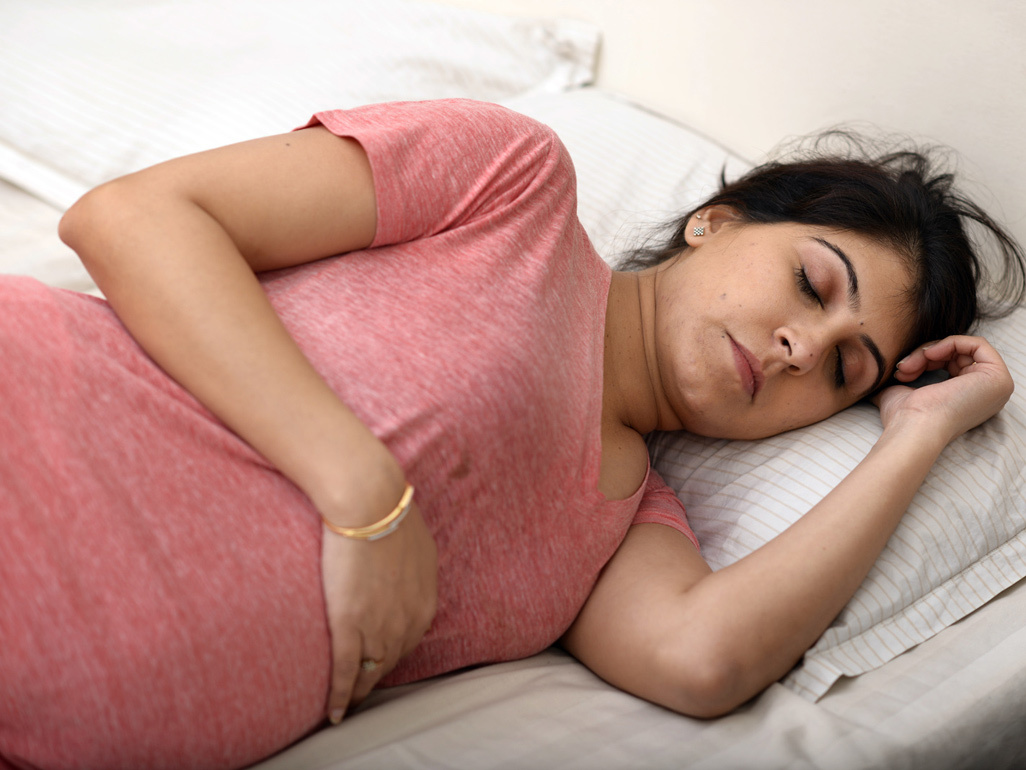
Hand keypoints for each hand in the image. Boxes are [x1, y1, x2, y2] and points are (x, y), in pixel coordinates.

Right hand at [319, 498, 436, 723]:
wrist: (369, 502)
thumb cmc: (388, 511)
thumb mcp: (415, 543)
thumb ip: (412, 565)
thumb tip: (404, 566)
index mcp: (425, 600)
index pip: (410, 640)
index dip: (393, 652)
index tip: (381, 660)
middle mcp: (408, 620)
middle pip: (392, 660)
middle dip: (379, 676)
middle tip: (364, 689)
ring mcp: (380, 625)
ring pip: (371, 672)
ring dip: (360, 692)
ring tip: (349, 704)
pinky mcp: (351, 624)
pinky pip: (347, 672)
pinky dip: (341, 697)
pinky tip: (334, 713)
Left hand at [874, 334, 1013, 441]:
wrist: (912, 428)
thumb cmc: (904, 417)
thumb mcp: (902, 391)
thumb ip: (906, 377)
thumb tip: (887, 369)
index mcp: (969, 401)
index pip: (951, 364)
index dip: (925, 359)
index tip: (902, 367)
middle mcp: (987, 396)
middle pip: (957, 356)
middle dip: (925, 355)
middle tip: (903, 367)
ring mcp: (996, 387)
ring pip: (962, 349)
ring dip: (930, 351)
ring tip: (908, 366)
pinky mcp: (998, 378)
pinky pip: (977, 344)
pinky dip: (950, 342)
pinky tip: (930, 354)